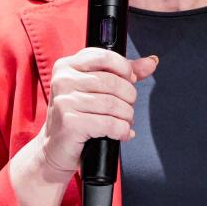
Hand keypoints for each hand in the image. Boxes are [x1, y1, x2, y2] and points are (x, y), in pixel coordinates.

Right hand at [37, 47, 158, 175]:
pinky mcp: (70, 122)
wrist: (55, 148)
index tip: (129, 81)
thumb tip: (151, 62)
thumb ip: (123, 73)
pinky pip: (109, 123)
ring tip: (124, 122)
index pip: (105, 57)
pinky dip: (121, 130)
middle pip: (113, 82)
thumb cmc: (78, 116)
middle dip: (128, 98)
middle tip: (127, 108)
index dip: (124, 69)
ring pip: (113, 104)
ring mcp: (65, 101)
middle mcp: (63, 80)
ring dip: (126, 116)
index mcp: (67, 65)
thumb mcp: (96, 89)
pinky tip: (121, 133)